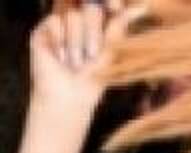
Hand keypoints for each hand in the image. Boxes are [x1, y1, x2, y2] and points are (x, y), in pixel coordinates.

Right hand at [29, 1, 146, 109]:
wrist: (69, 96)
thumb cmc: (93, 79)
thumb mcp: (110, 52)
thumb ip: (118, 29)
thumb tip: (137, 9)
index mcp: (96, 27)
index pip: (103, 8)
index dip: (110, 7)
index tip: (116, 10)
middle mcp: (78, 22)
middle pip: (89, 7)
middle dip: (93, 32)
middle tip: (92, 54)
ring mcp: (60, 25)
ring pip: (73, 15)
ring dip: (77, 41)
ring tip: (75, 63)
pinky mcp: (43, 31)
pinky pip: (54, 20)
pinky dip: (60, 40)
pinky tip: (60, 58)